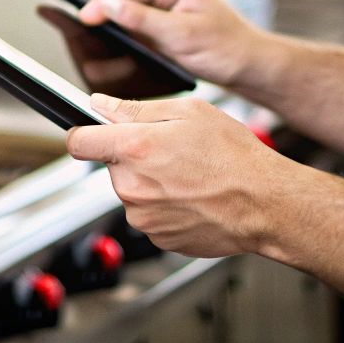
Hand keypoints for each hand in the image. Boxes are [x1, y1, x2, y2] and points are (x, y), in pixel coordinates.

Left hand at [66, 94, 286, 257]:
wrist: (265, 204)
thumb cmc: (234, 157)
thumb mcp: (189, 112)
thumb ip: (135, 109)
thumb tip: (101, 104)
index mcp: (135, 149)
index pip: (79, 141)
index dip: (84, 132)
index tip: (92, 131)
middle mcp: (132, 186)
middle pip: (112, 165)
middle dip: (132, 156)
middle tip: (170, 150)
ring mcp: (143, 217)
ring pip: (131, 191)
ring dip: (149, 182)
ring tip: (188, 174)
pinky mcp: (157, 238)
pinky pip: (149, 214)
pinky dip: (164, 205)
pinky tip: (191, 195)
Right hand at [76, 0, 260, 87]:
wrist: (251, 66)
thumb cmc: (224, 49)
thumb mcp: (180, 35)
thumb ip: (143, 19)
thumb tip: (109, 5)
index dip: (104, 1)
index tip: (84, 18)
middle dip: (106, 8)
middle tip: (85, 27)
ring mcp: (173, 4)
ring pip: (133, 6)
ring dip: (116, 19)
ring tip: (95, 33)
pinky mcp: (172, 20)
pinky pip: (143, 20)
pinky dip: (129, 29)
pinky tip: (118, 41)